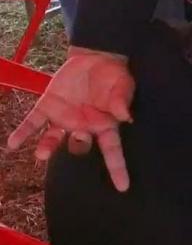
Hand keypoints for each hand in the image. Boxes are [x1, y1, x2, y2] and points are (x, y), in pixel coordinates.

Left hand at [6, 47, 134, 191]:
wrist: (94, 57)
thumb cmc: (114, 75)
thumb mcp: (123, 85)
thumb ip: (122, 100)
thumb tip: (125, 116)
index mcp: (105, 125)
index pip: (113, 150)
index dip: (117, 169)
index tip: (123, 187)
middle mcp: (83, 126)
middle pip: (78, 146)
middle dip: (77, 146)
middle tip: (79, 137)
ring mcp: (63, 118)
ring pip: (53, 139)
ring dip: (46, 147)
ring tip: (41, 155)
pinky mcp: (48, 106)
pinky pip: (34, 122)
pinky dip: (23, 132)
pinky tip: (12, 143)